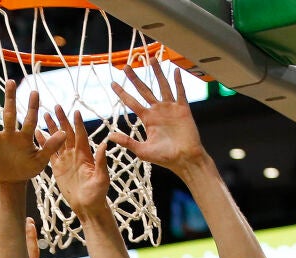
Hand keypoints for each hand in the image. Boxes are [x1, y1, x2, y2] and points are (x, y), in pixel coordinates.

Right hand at [0, 81, 65, 183]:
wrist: (11, 178)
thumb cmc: (27, 168)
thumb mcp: (40, 160)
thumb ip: (50, 146)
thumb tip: (63, 132)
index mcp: (24, 138)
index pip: (29, 120)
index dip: (32, 107)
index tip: (34, 92)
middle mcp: (10, 134)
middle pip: (9, 114)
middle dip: (9, 99)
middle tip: (10, 82)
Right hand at [41, 106, 109, 213]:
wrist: (87, 206)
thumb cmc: (98, 194)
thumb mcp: (101, 178)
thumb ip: (101, 161)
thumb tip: (105, 144)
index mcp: (86, 155)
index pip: (81, 135)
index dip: (78, 124)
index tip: (75, 111)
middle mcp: (75, 154)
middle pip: (67, 133)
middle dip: (62, 120)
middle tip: (56, 107)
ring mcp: (66, 160)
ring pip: (57, 140)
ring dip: (51, 127)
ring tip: (44, 114)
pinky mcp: (58, 167)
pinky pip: (49, 153)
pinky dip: (44, 143)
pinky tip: (37, 133)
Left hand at [108, 59, 205, 174]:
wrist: (185, 160)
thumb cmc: (165, 158)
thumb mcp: (142, 151)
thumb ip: (127, 142)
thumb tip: (110, 136)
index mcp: (148, 119)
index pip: (132, 102)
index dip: (122, 93)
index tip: (113, 83)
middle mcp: (158, 111)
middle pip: (144, 90)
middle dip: (135, 78)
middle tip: (126, 67)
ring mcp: (170, 109)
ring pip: (162, 86)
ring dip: (157, 72)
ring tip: (152, 59)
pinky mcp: (183, 109)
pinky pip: (180, 92)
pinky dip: (178, 81)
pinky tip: (175, 70)